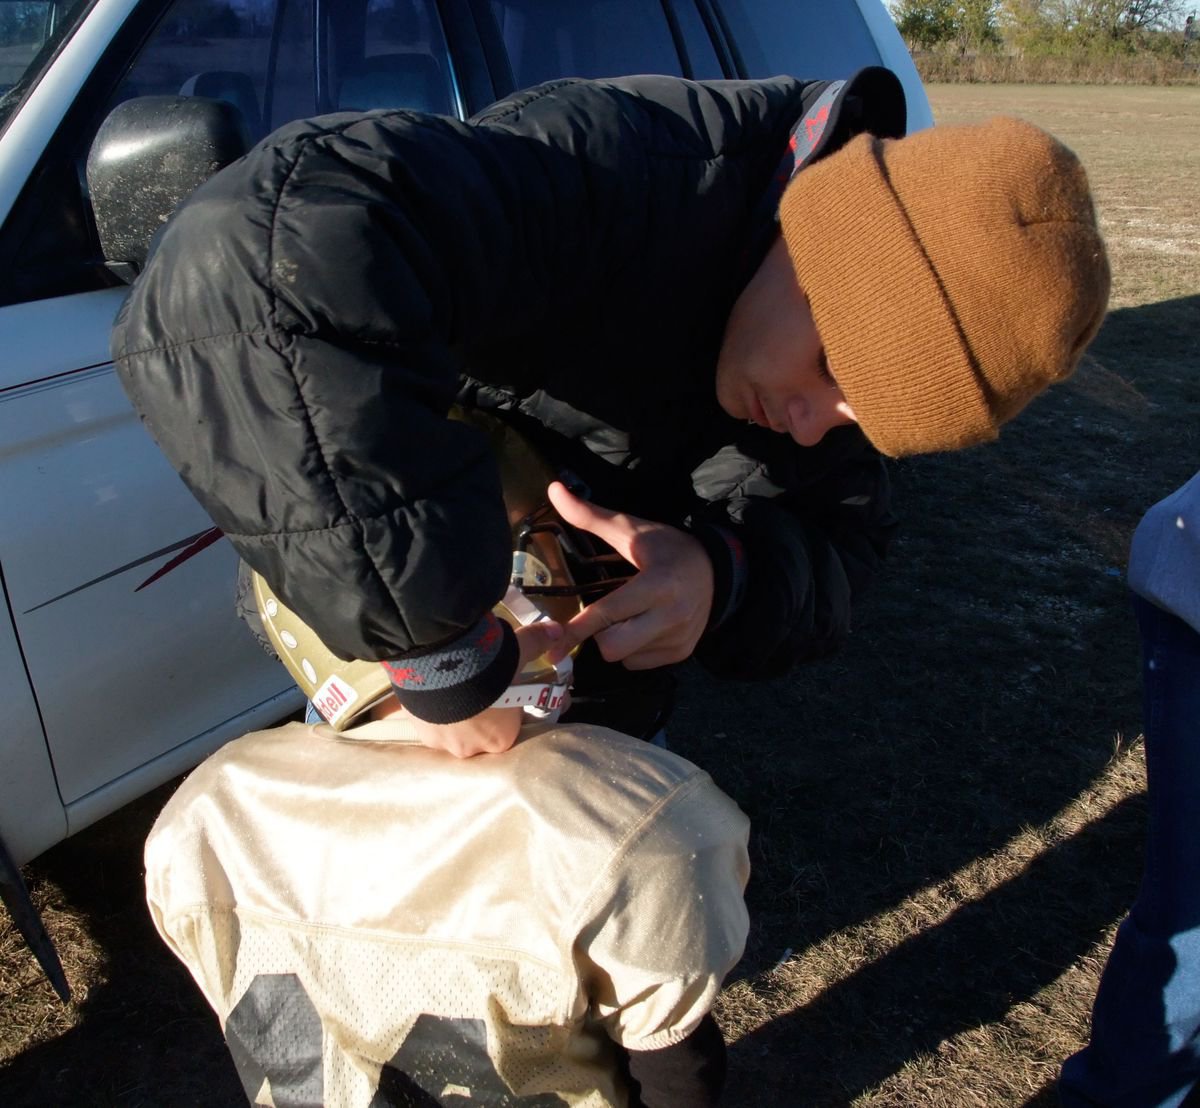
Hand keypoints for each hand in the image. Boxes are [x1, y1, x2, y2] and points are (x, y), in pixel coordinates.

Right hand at [405, 619, 562, 757]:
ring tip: (455, 688)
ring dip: (457, 715)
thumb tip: (557, 630)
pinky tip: (436, 693)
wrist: (439, 664)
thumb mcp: (517, 649)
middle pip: (482, 732)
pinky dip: (435, 712)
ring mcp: (445, 744)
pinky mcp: (422, 734)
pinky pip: (432, 725)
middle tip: (480, 687)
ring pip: (455, 730)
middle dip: (483, 714)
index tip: (509, 693)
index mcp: (503, 737)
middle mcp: (474, 748)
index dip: (511, 709)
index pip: (511, 728)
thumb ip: (537, 642)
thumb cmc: (488, 665)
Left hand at [547, 481, 713, 669]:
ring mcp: (678, 638)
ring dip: (617, 641)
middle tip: (606, 615)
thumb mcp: (631, 530)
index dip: (577, 628)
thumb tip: (554, 490)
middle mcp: (671, 616)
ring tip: (630, 616)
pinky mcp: (681, 652)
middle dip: (600, 634)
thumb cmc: (668, 548)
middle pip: (613, 646)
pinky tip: (644, 628)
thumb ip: (590, 516)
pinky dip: (633, 650)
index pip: (608, 612)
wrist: (718, 570)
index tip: (555, 642)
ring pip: (624, 657)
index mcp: (657, 585)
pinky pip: (639, 664)